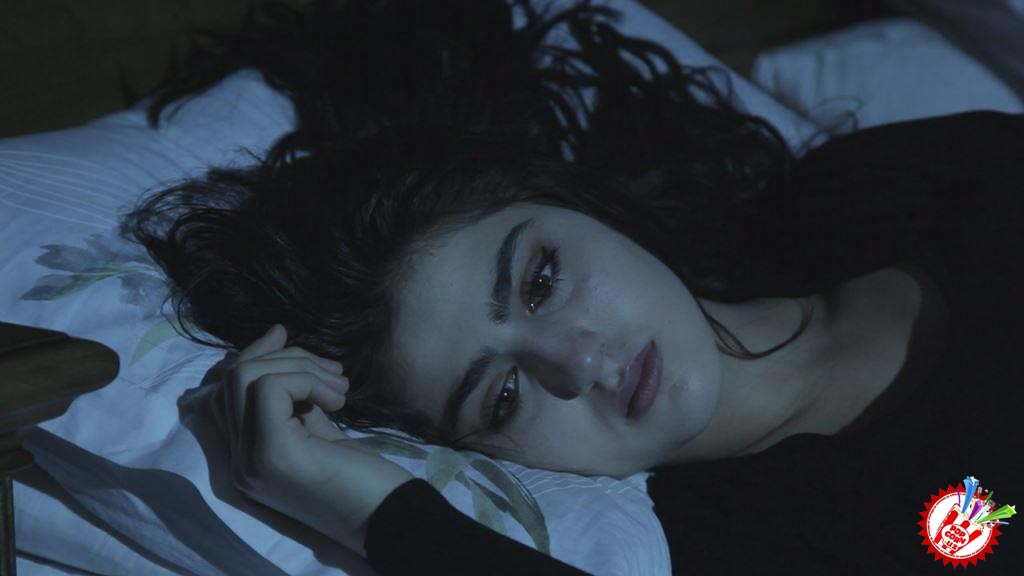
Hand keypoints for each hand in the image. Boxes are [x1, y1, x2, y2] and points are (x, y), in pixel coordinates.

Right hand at [210, 323, 412, 554]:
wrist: (388, 519)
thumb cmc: (360, 476)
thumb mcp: (315, 426)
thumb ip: (290, 395)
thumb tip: (276, 337)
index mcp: (245, 457)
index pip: (222, 391)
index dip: (253, 355)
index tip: (284, 335)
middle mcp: (236, 463)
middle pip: (232, 378)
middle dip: (283, 357)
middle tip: (332, 371)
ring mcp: (249, 461)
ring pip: (246, 376)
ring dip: (299, 366)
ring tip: (340, 387)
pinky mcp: (272, 453)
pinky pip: (270, 388)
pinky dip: (306, 380)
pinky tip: (338, 401)